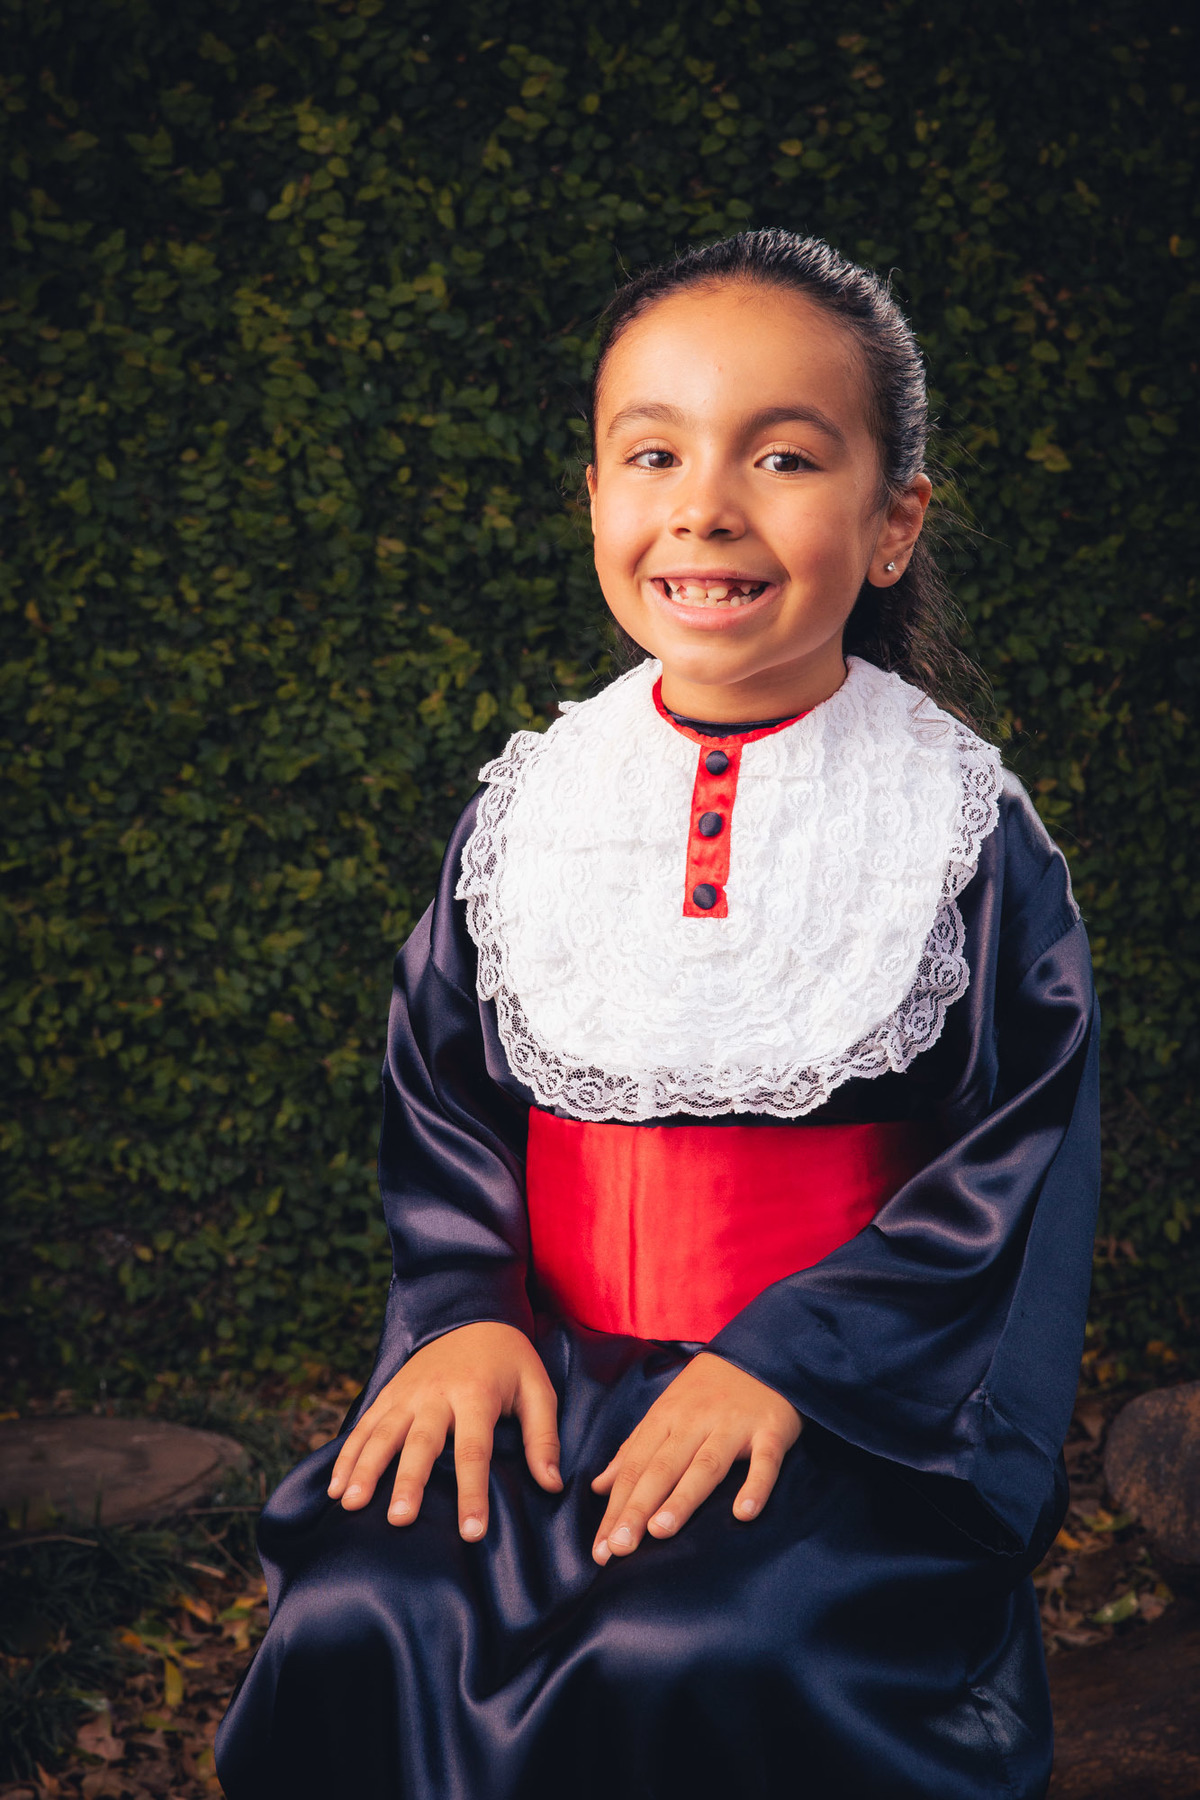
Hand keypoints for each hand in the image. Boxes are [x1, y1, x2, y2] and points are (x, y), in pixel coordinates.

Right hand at [326, 1321, 561, 1539]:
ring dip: (365, 1468)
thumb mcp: (538, 1389)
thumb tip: (551, 1485)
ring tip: (351, 1504)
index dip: (472, 1493)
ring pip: (382, 1433)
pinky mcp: (389, 1392)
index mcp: (476, 1395)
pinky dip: (348, 1454)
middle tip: (399, 1519)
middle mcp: (436, 1394)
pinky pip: (364, 1425)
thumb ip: (544, 1437)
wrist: (472, 1314)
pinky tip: (335, 1486)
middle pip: (421, 1442)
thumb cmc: (509, 1361)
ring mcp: (408, 1392)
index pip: (474, 1450)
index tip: (472, 1533)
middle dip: (408, 1481)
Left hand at [590, 1352, 800, 1563]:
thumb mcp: (665, 1412)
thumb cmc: (706, 1391)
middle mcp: (695, 1421)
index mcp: (666, 1418)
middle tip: (619, 1548)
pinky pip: (765, 1461)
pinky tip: (743, 1513)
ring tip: (660, 1531)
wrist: (760, 1354)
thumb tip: (599, 1487)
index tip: (601, 1548)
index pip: (634, 1467)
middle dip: (637, 1508)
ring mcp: (733, 1426)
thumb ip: (634, 1450)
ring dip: (682, 1498)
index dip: (616, 1508)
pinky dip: (755, 1486)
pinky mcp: (771, 1431)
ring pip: (705, 1465)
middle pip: (662, 1468)